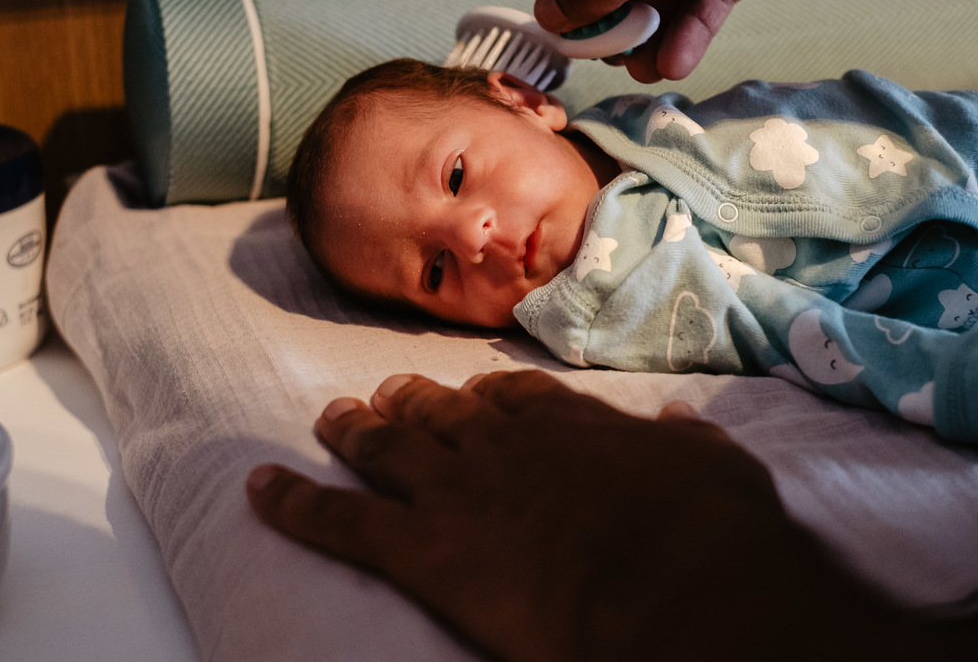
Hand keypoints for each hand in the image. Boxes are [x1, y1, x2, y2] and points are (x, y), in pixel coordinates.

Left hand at [248, 370, 947, 661]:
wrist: (674, 585)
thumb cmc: (710, 534)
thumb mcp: (720, 470)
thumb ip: (689, 443)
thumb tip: (677, 425)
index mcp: (569, 427)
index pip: (513, 396)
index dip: (484, 394)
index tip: (471, 392)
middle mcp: (503, 445)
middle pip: (439, 411)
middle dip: (409, 400)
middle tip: (385, 394)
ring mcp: (456, 490)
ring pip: (385, 447)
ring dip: (353, 430)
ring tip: (330, 417)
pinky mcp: (421, 547)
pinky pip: (339, 519)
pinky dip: (292, 502)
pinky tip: (258, 488)